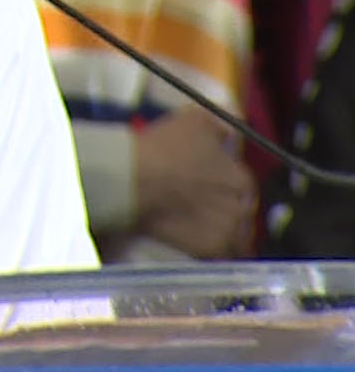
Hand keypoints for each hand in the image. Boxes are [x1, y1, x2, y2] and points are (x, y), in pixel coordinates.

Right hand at [133, 107, 256, 258]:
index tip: (210, 186)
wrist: (135, 179)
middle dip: (227, 213)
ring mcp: (226, 231)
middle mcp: (240, 208)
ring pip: (234, 241)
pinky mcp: (208, 251)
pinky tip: (197, 249)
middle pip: (241, 216)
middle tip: (204, 210)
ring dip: (224, 237)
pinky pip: (218, 258)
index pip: (243, 187)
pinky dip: (211, 254)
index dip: (226, 186)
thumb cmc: (164, 146)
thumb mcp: (195, 120)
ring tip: (202, 234)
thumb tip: (229, 135)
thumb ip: (219, 128)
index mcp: (240, 179)